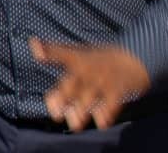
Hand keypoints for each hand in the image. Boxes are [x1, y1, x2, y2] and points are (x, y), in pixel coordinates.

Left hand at [31, 38, 150, 130]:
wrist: (135, 59)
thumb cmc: (98, 58)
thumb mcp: (77, 50)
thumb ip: (54, 51)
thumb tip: (32, 43)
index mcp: (76, 57)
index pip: (59, 53)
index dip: (48, 52)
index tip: (38, 53)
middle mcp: (88, 68)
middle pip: (72, 83)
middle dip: (63, 97)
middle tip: (56, 114)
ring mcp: (103, 79)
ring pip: (90, 97)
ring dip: (82, 110)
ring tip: (74, 123)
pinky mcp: (118, 90)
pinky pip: (112, 103)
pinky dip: (107, 113)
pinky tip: (102, 123)